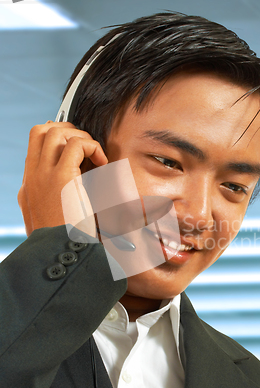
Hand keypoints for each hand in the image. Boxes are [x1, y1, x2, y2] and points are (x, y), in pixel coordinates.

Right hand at [18, 121, 107, 236]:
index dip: (57, 141)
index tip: (77, 148)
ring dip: (80, 137)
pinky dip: (92, 147)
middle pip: (40, 132)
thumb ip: (58, 205)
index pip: (35, 147)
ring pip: (54, 132)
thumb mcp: (56, 223)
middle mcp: (32, 178)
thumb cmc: (65, 243)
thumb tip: (75, 194)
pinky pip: (76, 144)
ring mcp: (43, 176)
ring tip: (94, 155)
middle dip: (66, 130)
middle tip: (86, 146)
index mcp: (29, 187)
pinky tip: (102, 163)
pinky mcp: (61, 178)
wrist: (60, 256)